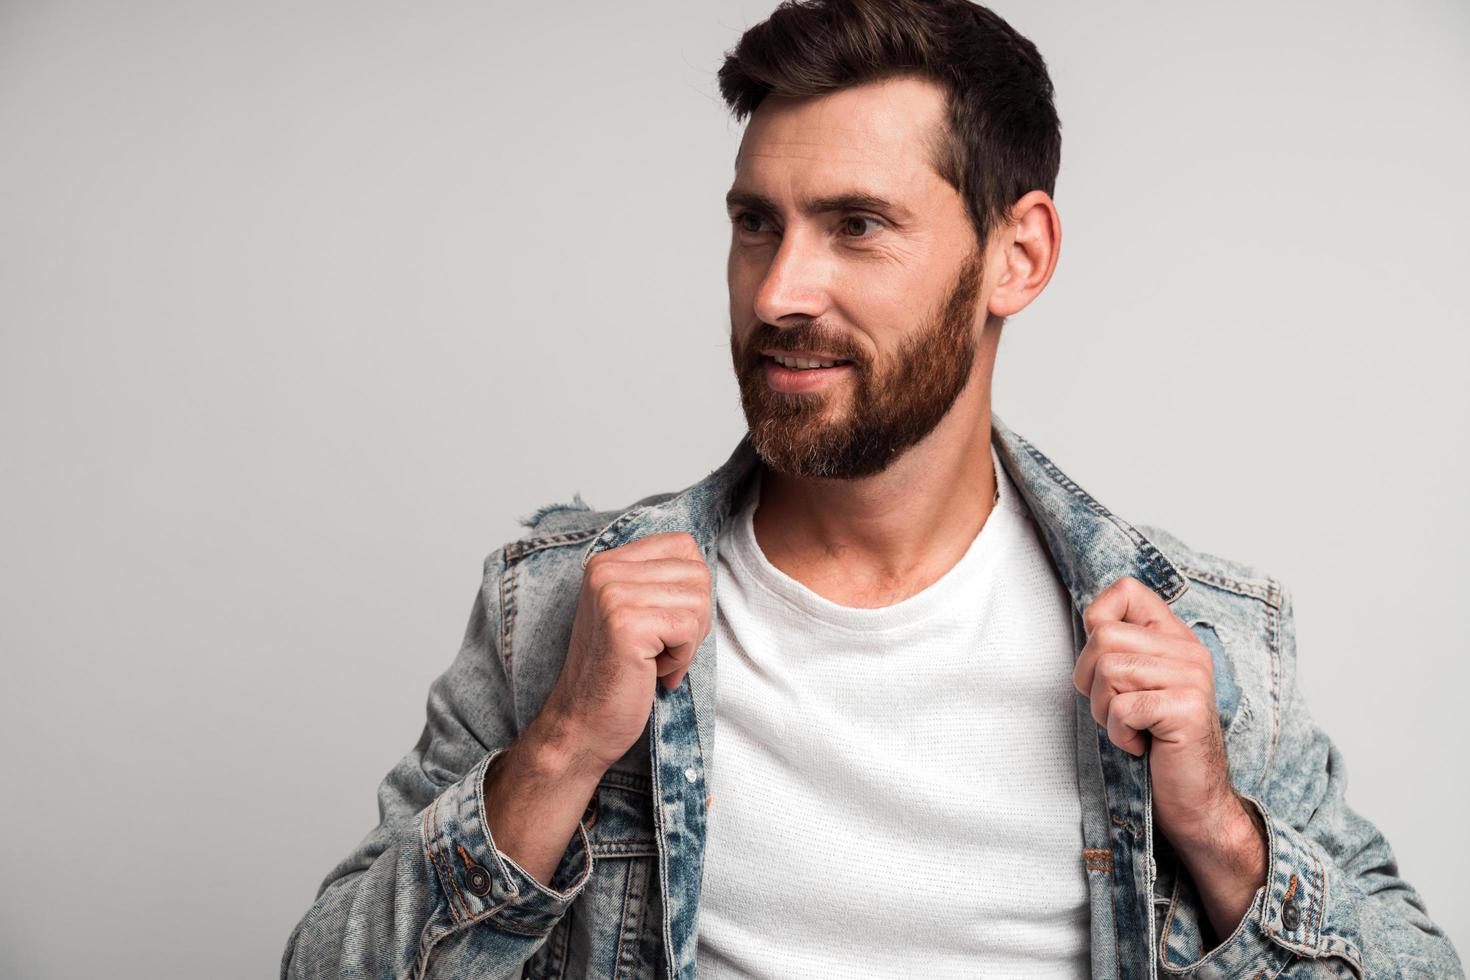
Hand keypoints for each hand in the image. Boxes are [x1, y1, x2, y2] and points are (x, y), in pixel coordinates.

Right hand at [535, 531, 712, 779]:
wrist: (581, 724)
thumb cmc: (616, 673)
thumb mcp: (633, 612)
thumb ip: (660, 582)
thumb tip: (705, 566)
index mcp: (607, 561)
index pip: (684, 545)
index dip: (690, 589)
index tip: (664, 623)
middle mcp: (605, 570)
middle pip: (698, 573)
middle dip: (694, 619)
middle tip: (662, 649)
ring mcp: (613, 594)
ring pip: (698, 601)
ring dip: (687, 642)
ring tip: (653, 660)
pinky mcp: (626, 625)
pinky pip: (689, 629)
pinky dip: (681, 659)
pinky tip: (652, 671)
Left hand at [1074, 575, 1265, 937]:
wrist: (1195, 801)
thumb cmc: (1156, 746)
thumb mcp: (1136, 687)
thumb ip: (1120, 651)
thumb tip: (1089, 622)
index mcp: (1175, 639)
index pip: (1126, 590)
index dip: (1096, 618)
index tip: (1101, 660)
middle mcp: (1189, 652)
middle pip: (1103, 637)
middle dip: (1090, 680)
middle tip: (1114, 711)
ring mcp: (1192, 678)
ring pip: (1108, 670)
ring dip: (1104, 710)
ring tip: (1130, 728)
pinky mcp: (1187, 709)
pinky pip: (1122, 708)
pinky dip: (1119, 734)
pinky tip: (1142, 745)